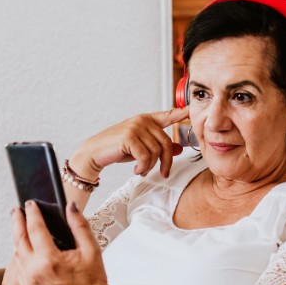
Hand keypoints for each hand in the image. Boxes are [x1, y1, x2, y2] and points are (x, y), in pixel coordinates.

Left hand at [6, 199, 130, 284]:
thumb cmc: (94, 283)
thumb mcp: (92, 250)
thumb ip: (79, 225)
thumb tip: (70, 206)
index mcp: (50, 260)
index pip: (35, 229)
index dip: (32, 213)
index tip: (30, 204)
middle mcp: (35, 272)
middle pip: (19, 239)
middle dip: (17, 222)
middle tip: (17, 211)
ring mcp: (29, 284)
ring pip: (16, 255)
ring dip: (17, 238)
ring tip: (20, 227)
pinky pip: (19, 269)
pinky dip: (20, 256)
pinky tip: (25, 248)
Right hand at [71, 106, 188, 180]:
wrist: (95, 153)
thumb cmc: (117, 149)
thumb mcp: (141, 148)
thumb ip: (159, 146)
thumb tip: (179, 148)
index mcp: (146, 120)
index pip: (167, 115)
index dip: (180, 114)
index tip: (190, 111)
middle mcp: (142, 120)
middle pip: (166, 143)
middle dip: (166, 162)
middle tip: (164, 173)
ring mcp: (136, 127)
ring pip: (156, 152)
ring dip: (150, 166)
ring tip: (142, 170)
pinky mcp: (129, 137)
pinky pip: (146, 156)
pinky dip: (143, 167)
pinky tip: (136, 169)